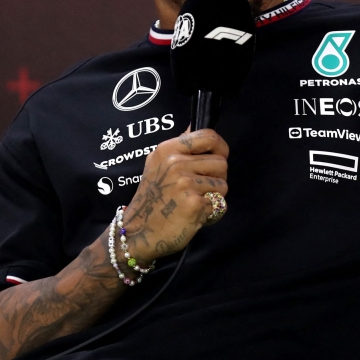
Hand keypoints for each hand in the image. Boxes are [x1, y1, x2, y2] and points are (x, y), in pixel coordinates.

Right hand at [121, 129, 228, 263]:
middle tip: (199, 190)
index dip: (220, 147)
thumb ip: (178, 148)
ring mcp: (185, 183)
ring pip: (223, 184)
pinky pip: (219, 204)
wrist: (136, 232)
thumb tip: (194, 127)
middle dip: (216, 178)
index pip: (208, 136)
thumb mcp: (158, 165)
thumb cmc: (152, 199)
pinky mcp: (194, 204)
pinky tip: (194, 216)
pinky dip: (211, 213)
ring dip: (214, 196)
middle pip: (221, 162)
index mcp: (167, 149)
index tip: (219, 157)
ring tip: (194, 202)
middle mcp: (175, 163)